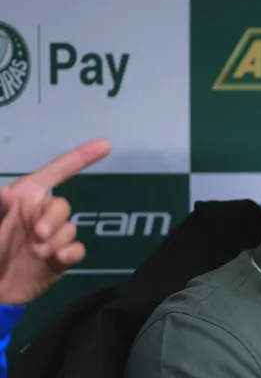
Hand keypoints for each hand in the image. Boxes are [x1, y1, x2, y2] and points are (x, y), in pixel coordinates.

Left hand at [0, 139, 110, 304]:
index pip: (56, 172)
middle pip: (63, 206)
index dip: (80, 157)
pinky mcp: (60, 259)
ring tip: (37, 254)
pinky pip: (78, 249)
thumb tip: (4, 191)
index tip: (105, 145)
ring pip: (70, 229)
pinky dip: (71, 253)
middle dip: (54, 219)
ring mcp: (52, 237)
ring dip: (56, 240)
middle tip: (38, 235)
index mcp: (25, 199)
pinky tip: (57, 259)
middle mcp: (40, 214)